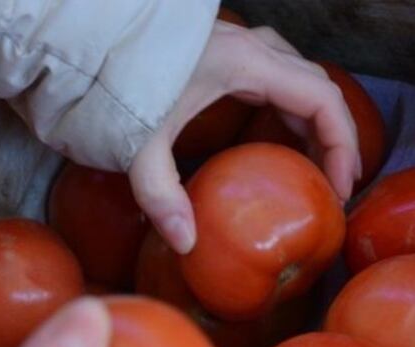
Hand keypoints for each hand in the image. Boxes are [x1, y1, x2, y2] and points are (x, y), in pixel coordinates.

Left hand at [129, 19, 360, 253]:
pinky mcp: (217, 51)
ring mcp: (233, 44)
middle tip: (336, 184)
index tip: (340, 188)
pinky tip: (278, 136)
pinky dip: (290, 106)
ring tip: (315, 164)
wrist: (73, 34)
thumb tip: (188, 244)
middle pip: (319, 86)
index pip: (322, 100)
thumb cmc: (106, 79)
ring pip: (298, 76)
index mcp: (243, 64)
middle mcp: (248, 47)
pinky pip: (274, 73)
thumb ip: (162, 195)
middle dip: (336, 136)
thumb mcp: (135, 144)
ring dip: (315, 119)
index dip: (342, 146)